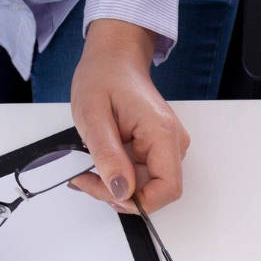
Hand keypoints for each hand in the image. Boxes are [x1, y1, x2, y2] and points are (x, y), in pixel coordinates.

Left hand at [69, 19, 189, 214]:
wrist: (114, 59)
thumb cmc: (104, 77)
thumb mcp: (93, 115)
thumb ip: (107, 155)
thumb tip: (121, 191)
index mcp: (162, 133)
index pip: (167, 189)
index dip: (138, 201)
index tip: (106, 191)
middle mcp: (174, 143)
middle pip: (156, 192)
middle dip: (120, 195)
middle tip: (86, 178)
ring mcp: (168, 147)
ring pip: (148, 188)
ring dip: (117, 188)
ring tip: (89, 169)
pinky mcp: (159, 150)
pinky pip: (143, 177)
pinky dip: (120, 178)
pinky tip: (101, 164)